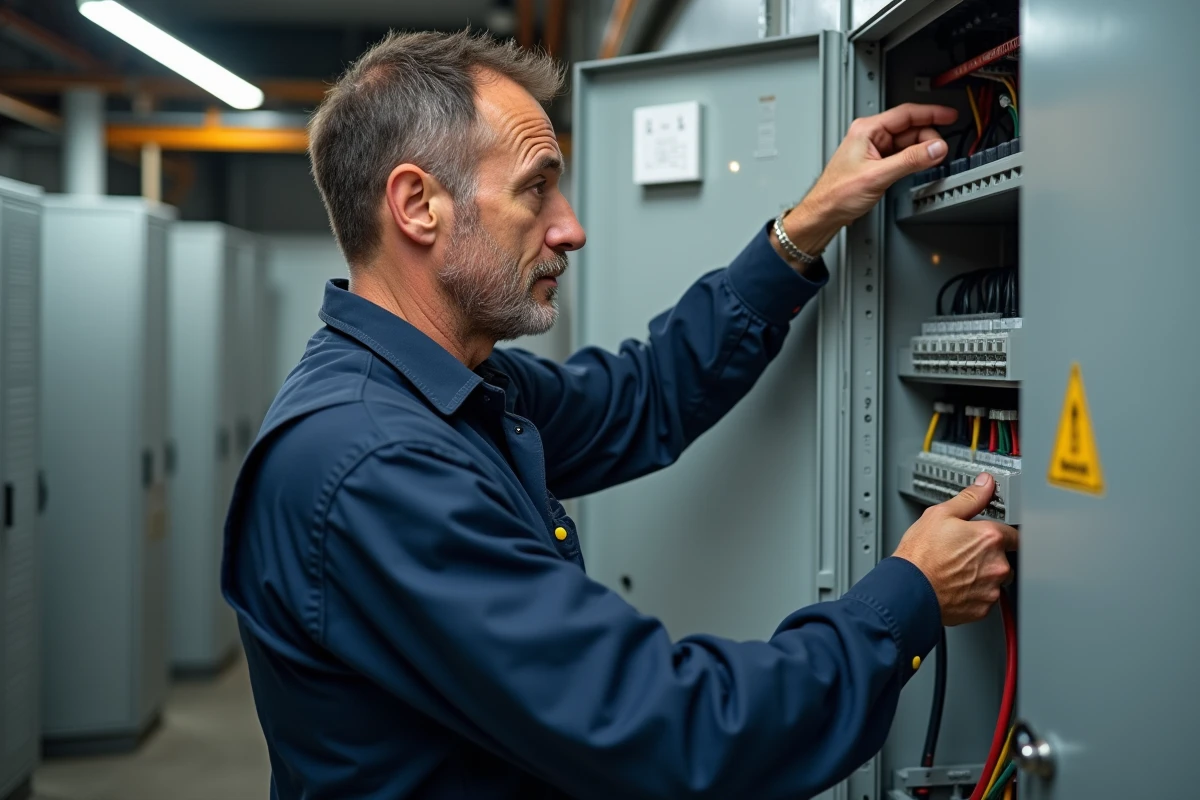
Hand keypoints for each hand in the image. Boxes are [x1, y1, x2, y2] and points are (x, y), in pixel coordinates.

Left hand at [776, 104, 957, 261]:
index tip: (950, 115)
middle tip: (941, 150)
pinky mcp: (877, 161)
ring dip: (921, 149)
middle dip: (928, 137)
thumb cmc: (837, 193)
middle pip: (909, 127)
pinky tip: (920, 164)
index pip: (906, 113)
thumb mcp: (878, 176)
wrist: (824, 212)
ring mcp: (874, 148)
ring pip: (907, 142)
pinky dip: (913, 158)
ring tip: (932, 159)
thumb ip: (909, 160)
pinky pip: (902, 154)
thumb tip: (935, 148)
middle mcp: (870, 135)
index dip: (931, 113)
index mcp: (866, 129)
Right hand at [893, 473, 1017, 625]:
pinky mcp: (983, 608)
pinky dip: (974, 594)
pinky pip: (985, 598)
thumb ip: (969, 498)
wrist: (908, 590)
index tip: (989, 536)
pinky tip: (956, 585)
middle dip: (989, 556)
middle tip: (965, 554)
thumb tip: (985, 484)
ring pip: (996, 580)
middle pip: (1006, 558)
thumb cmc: (920, 556)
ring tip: (957, 571)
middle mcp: (997, 564)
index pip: (1014, 534)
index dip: (1001, 534)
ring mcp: (991, 589)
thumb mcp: (939, 515)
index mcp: (990, 538)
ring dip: (983, 576)